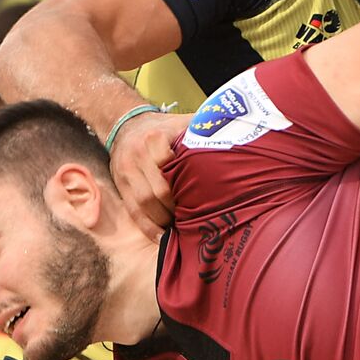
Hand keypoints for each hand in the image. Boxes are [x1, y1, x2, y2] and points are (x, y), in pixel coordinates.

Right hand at [108, 111, 193, 239]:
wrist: (126, 124)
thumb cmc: (165, 127)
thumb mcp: (182, 122)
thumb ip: (205, 126)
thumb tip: (239, 132)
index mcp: (155, 137)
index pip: (169, 164)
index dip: (184, 184)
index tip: (201, 196)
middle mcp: (137, 154)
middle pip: (157, 190)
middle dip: (175, 208)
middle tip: (194, 220)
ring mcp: (126, 171)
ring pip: (143, 203)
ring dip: (162, 221)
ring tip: (180, 231)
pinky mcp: (120, 185)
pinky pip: (133, 211)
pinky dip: (147, 227)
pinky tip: (162, 238)